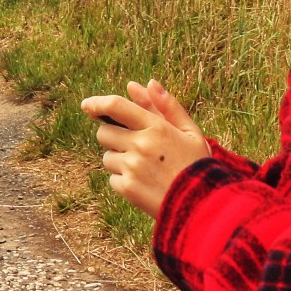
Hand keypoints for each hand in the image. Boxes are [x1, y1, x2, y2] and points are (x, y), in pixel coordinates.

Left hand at [81, 79, 209, 216]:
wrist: (204, 207)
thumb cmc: (197, 166)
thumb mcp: (190, 132)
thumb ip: (168, 106)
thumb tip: (148, 83)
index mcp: (156, 127)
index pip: (116, 106)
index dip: (98, 103)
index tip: (87, 105)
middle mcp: (140, 145)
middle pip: (104, 133)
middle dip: (113, 137)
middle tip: (133, 146)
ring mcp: (132, 167)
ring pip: (107, 157)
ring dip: (119, 160)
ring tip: (144, 169)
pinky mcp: (127, 189)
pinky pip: (112, 178)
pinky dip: (123, 180)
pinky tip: (144, 184)